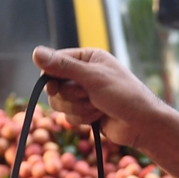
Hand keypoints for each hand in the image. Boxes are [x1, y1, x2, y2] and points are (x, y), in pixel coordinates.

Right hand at [33, 46, 170, 148]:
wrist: (142, 124)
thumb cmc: (124, 95)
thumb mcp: (93, 78)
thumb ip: (63, 67)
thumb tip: (35, 53)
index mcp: (87, 58)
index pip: (54, 63)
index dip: (51, 78)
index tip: (55, 89)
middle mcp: (83, 74)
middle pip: (55, 87)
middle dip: (71, 97)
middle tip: (88, 97)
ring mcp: (84, 94)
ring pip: (60, 104)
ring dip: (78, 109)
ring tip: (97, 108)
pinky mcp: (85, 111)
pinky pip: (69, 116)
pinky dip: (83, 118)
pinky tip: (99, 117)